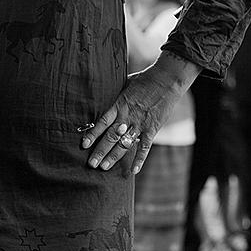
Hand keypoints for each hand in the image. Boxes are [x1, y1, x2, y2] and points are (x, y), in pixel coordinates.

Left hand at [82, 52, 199, 173]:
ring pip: (125, 143)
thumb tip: (99, 95)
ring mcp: (140, 123)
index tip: (83, 145)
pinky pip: (145, 146)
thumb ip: (113, 94)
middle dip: (100, 150)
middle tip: (91, 164)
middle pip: (111, 136)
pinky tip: (134, 171)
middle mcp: (128, 116)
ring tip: (104, 168)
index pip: (102, 122)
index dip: (92, 134)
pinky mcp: (153, 128)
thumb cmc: (143, 80)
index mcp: (119, 105)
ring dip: (114, 156)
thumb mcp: (124, 84)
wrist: (167, 80)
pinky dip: (140, 159)